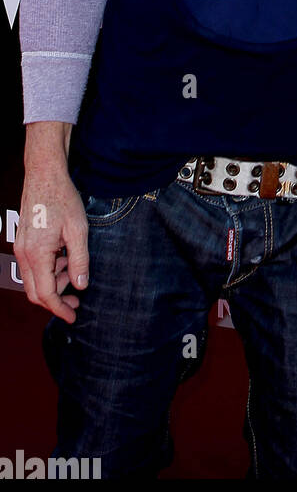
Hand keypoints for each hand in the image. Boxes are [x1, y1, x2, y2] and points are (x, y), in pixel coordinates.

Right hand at [14, 168, 88, 322]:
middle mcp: (24, 254)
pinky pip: (33, 266)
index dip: (59, 309)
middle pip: (35, 292)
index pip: (45, 294)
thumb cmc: (62, 199)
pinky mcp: (23, 242)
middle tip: (77, 301)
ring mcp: (21, 248)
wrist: (44, 175)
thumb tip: (81, 285)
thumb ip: (79, 260)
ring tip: (74, 271)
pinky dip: (49, 270)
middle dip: (56, 300)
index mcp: (37, 254)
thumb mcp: (78, 230)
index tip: (73, 316)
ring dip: (54, 283)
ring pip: (34, 279)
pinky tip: (65, 259)